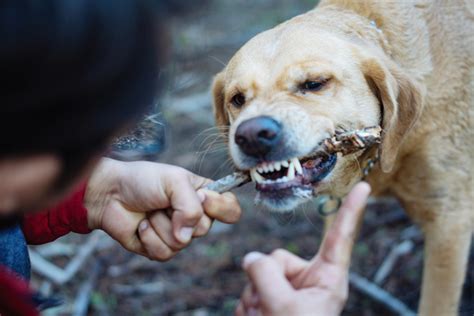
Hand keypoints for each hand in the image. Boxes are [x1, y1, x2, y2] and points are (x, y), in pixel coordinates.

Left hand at [85, 158, 240, 260]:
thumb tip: (186, 236)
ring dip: (160, 225)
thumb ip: (190, 206)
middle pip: (204, 229)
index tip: (202, 197)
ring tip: (150, 211)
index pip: (231, 209)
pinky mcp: (160, 248)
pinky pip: (164, 253)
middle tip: (163, 201)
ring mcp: (178, 234)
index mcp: (204, 196)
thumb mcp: (174, 180)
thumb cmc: (143, 180)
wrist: (109, 194)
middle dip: (179, 214)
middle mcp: (194, 216)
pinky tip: (141, 225)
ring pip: (182, 243)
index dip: (220, 207)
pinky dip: (149, 238)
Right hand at [236, 182, 370, 315]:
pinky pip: (252, 285)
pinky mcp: (275, 297)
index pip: (340, 238)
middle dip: (265, 280)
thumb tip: (252, 258)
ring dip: (254, 296)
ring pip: (260, 271)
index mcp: (328, 280)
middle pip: (278, 257)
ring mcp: (291, 288)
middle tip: (268, 308)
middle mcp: (310, 280)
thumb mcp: (282, 306)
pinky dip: (249, 303)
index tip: (365, 187)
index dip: (350, 210)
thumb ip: (265, 273)